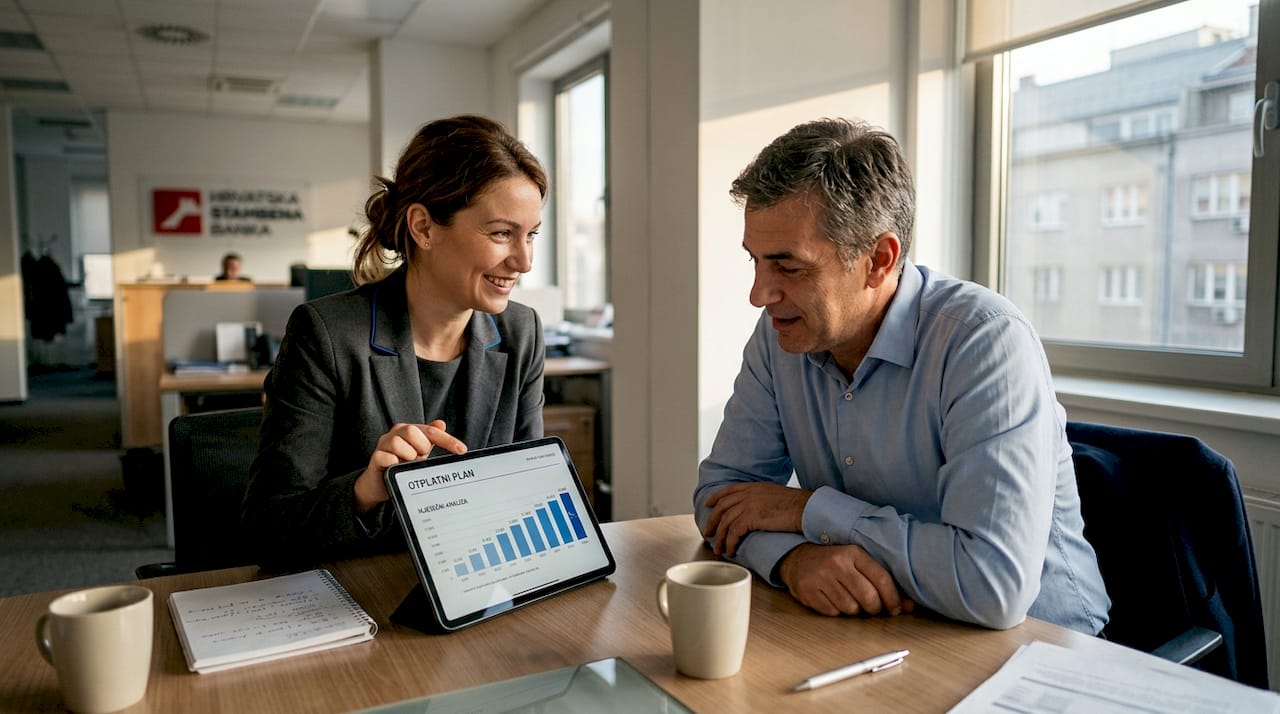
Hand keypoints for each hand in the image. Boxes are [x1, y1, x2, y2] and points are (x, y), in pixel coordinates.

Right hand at [353, 420, 466, 512]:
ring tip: (406, 464)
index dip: (447, 440)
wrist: (380, 485)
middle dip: (421, 446)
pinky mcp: (375, 458)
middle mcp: (394, 434)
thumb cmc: (401, 465)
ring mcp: (383, 445)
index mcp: (408, 431)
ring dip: (407, 456)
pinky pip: (386, 457)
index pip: (430, 431)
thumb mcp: (420, 453)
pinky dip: (394, 463)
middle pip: (411, 430)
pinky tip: (395, 468)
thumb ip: (429, 439)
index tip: (462, 450)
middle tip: (420, 457)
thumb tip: (441, 423)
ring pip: (398, 442)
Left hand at [703, 482, 812, 556]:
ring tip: (719, 549)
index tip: (709, 505)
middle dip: (712, 521)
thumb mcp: (775, 495)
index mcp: (753, 487)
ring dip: (720, 538)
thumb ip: (762, 498)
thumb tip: (758, 510)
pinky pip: (733, 532)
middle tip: (708, 533)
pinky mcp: (751, 517)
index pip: (728, 490)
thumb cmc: (797, 505)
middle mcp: (747, 494)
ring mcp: (748, 504)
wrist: (806, 508)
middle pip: (721, 507)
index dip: (716, 498)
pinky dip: (730, 543)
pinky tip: (731, 551)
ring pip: (725, 522)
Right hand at [778, 543, 914, 616]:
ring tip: (849, 600)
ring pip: (850, 608)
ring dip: (854, 611)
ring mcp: (820, 577)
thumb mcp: (858, 564)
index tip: (896, 609)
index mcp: (853, 552)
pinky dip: (836, 612)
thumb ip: (883, 583)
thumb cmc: (835, 563)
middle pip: (868, 597)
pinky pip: (832, 613)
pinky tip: (833, 601)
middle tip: (872, 609)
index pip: (881, 579)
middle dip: (874, 609)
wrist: (798, 558)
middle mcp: (836, 563)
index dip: (893, 599)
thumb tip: (909, 607)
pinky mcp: (807, 590)